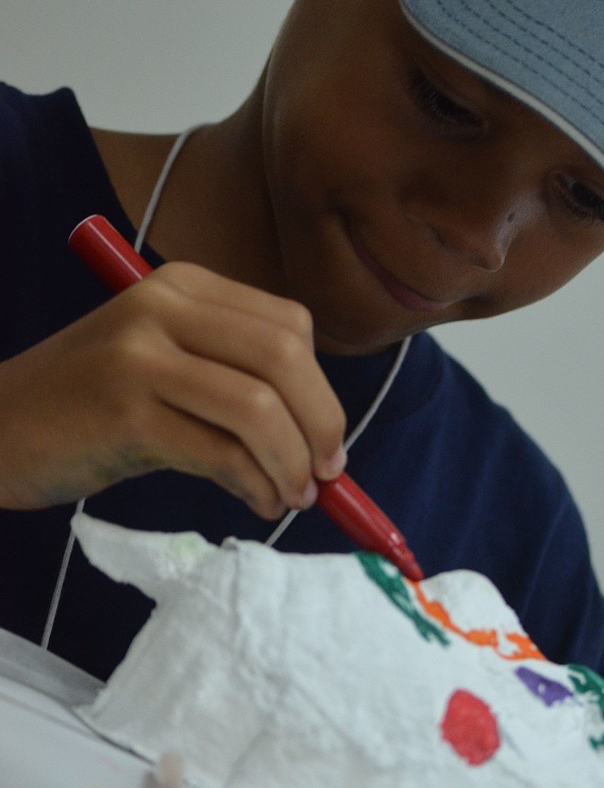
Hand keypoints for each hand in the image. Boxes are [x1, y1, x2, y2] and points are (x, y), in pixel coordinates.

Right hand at [0, 262, 346, 516]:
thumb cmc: (89, 405)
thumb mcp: (163, 362)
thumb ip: (233, 376)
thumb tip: (323, 435)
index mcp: (182, 285)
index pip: (289, 325)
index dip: (323, 389)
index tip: (329, 439)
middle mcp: (163, 306)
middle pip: (284, 358)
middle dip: (322, 425)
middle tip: (328, 475)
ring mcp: (140, 357)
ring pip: (259, 408)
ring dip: (292, 464)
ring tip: (292, 497)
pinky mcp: (125, 414)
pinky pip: (220, 452)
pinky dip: (256, 485)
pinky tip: (258, 502)